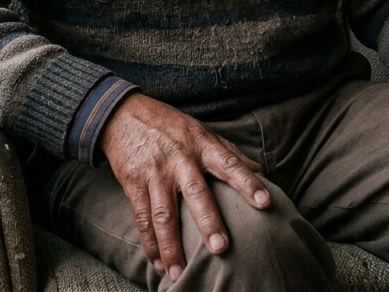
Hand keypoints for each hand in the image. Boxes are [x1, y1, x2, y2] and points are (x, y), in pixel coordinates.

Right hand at [98, 92, 270, 280]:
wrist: (123, 114)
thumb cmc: (170, 125)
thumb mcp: (200, 130)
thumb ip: (229, 152)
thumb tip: (261, 171)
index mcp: (201, 145)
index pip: (229, 164)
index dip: (247, 182)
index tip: (265, 202)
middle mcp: (180, 158)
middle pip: (196, 192)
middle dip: (208, 221)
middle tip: (221, 248)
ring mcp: (155, 172)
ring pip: (164, 214)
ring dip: (172, 247)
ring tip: (180, 274)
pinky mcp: (134, 183)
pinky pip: (142, 218)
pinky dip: (150, 244)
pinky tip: (158, 264)